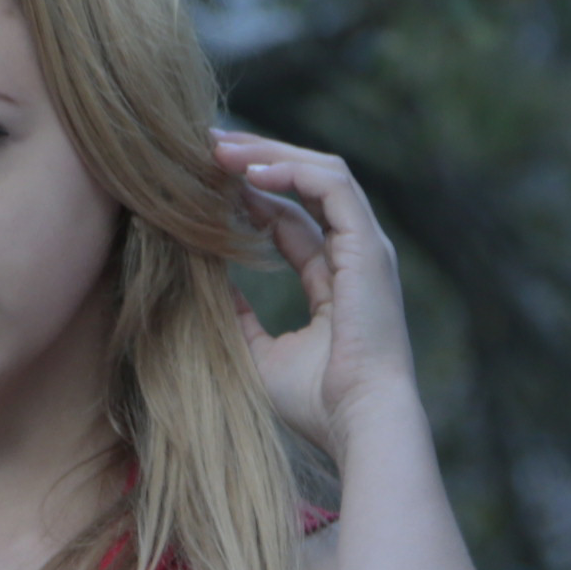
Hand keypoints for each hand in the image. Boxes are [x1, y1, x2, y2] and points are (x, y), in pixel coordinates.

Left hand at [210, 126, 416, 456]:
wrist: (359, 423)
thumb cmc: (316, 404)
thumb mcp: (258, 353)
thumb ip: (236, 316)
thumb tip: (202, 286)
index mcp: (337, 280)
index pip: (292, 219)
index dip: (250, 195)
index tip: (203, 181)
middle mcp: (357, 255)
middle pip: (308, 184)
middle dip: (257, 158)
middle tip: (205, 146)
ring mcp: (367, 247)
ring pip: (322, 171)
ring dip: (268, 154)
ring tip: (218, 151)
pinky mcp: (369, 246)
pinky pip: (331, 185)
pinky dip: (290, 171)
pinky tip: (248, 173)